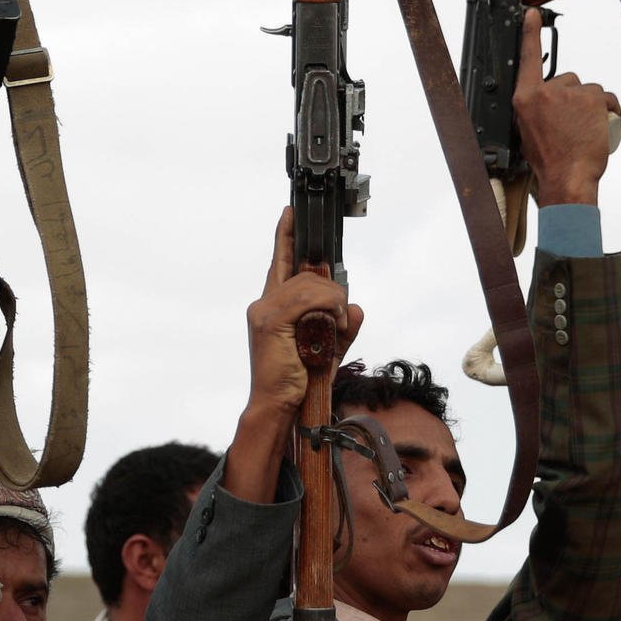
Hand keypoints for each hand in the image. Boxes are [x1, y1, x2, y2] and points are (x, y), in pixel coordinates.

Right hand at [245, 210, 360, 416]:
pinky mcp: (271, 321)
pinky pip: (307, 299)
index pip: (279, 263)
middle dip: (330, 290)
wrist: (279, 406)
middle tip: (340, 316)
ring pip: (308, 285)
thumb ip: (344, 326)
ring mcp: (264, 311)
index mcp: (271, 306)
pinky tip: (332, 323)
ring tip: (336, 325)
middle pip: (304, 274)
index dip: (284, 237)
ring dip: (332, 301)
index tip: (290, 214)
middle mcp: (263, 304)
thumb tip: (356, 307)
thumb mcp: (329, 347)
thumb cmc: (299, 379)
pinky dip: (327, 307)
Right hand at [513, 7, 618, 207]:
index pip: (527, 59)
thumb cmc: (549, 161)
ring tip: (586, 133)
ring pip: (588, 92)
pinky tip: (604, 127)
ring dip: (592, 108)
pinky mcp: (593, 99)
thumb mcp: (528, 133)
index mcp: (525, 99)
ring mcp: (571, 94)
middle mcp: (546, 91)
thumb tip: (546, 102)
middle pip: (567, 80)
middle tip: (572, 127)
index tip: (531, 14)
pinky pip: (607, 99)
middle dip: (573, 99)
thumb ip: (535, 110)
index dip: (530, 33)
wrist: (567, 178)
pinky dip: (610, 111)